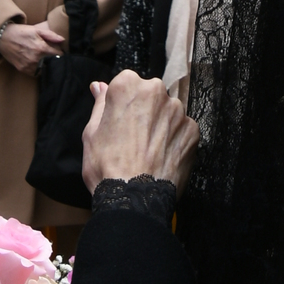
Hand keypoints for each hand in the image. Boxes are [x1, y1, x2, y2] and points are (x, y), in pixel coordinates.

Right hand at [0, 20, 65, 75]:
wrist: (4, 38)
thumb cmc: (21, 32)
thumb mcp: (36, 30)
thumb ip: (51, 35)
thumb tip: (63, 40)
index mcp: (41, 48)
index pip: (57, 55)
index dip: (60, 53)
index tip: (60, 51)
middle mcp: (35, 59)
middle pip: (51, 63)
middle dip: (54, 60)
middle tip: (53, 55)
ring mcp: (29, 65)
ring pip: (44, 69)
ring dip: (46, 65)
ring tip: (45, 59)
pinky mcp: (23, 69)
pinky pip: (35, 73)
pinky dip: (38, 69)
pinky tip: (37, 63)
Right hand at [82, 71, 199, 197]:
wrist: (134, 200)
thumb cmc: (107, 167)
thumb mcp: (91, 134)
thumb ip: (100, 104)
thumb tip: (99, 86)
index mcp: (128, 86)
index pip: (127, 84)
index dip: (122, 106)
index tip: (119, 124)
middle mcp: (156, 91)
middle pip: (150, 96)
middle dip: (144, 112)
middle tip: (133, 140)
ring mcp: (177, 111)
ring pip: (168, 113)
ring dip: (161, 126)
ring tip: (148, 153)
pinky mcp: (193, 131)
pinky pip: (182, 130)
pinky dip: (174, 141)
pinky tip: (162, 159)